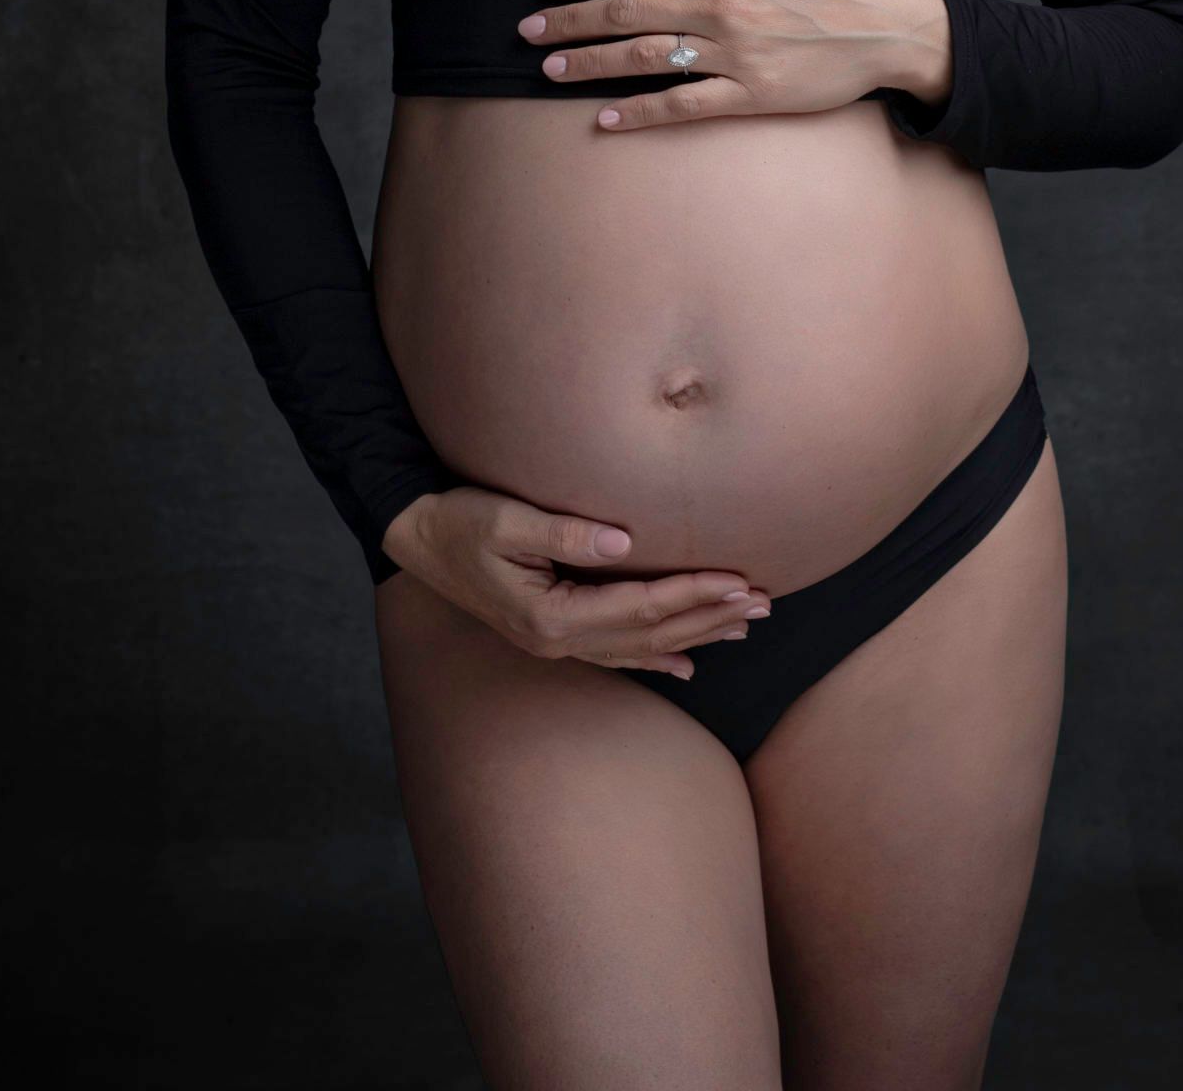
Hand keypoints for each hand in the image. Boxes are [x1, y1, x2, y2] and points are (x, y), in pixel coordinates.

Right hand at [380, 488, 771, 680]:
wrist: (417, 538)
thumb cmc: (459, 521)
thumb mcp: (505, 519)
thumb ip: (564, 532)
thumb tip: (625, 540)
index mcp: (551, 615)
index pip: (642, 607)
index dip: (694, 592)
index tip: (740, 578)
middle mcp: (559, 640)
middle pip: (652, 634)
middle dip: (710, 617)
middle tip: (765, 604)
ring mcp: (556, 644)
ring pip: (642, 647)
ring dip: (696, 634)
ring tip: (745, 625)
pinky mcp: (553, 634)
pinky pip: (618, 654)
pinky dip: (657, 658)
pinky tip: (689, 664)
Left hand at [515, 0, 952, 130]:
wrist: (890, 24)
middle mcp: (720, 6)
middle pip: (626, 12)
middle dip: (570, 22)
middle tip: (527, 34)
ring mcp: (734, 54)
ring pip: (644, 58)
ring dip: (590, 64)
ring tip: (549, 71)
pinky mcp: (751, 95)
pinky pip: (684, 105)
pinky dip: (640, 112)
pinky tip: (605, 119)